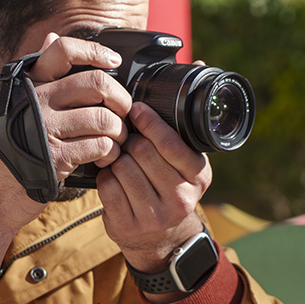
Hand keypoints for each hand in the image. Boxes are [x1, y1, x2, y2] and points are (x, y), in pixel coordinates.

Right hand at [0, 34, 133, 282]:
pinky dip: (111, 153)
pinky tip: (106, 159)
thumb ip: (40, 74)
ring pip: (103, 117)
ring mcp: (44, 128)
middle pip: (96, 83)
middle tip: (125, 113)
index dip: (94, 51)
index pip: (63, 51)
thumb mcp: (18, 105)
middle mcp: (35, 100)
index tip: (114, 59)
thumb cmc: (13, 149)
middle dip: (121, 99)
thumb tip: (51, 37)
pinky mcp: (55, 156)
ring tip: (117, 141)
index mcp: (28, 83)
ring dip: (119, 132)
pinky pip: (100, 146)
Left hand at [97, 100, 211, 296]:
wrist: (162, 241)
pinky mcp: (128, 226)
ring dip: (116, 159)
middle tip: (126, 136)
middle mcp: (181, 199)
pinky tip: (112, 178)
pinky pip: (107, 187)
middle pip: (143, 153)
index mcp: (199, 176)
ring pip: (123, 168)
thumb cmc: (170, 186)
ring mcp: (154, 216)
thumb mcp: (186, 160)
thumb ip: (183, 121)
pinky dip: (105, 178)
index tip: (138, 109)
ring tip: (120, 158)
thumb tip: (199, 63)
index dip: (152, 124)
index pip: (173, 145)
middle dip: (131, 141)